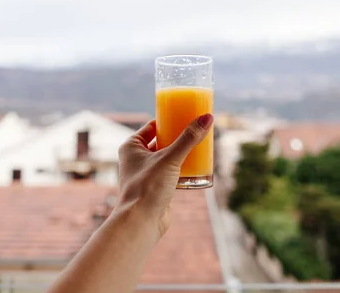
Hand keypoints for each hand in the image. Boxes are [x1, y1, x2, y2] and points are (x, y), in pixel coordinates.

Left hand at [116, 113, 213, 237]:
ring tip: (201, 147)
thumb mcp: (170, 158)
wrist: (141, 222)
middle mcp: (136, 158)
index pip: (153, 126)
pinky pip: (171, 173)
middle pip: (162, 141)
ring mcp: (145, 173)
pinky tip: (197, 168)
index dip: (170, 120)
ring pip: (167, 158)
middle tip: (198, 131)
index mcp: (131, 146)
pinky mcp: (155, 187)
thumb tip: (207, 118)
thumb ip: (189, 138)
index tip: (188, 116)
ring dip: (182, 154)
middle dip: (179, 137)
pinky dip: (182, 169)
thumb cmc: (148, 187)